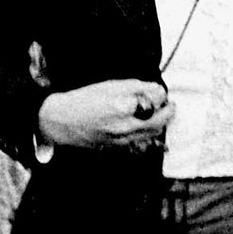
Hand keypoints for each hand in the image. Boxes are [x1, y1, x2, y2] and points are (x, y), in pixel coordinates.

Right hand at [37, 80, 172, 150]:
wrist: (62, 121)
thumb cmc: (84, 99)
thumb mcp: (110, 86)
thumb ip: (136, 88)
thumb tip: (157, 90)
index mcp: (124, 106)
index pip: (156, 101)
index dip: (161, 95)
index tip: (161, 92)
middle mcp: (126, 126)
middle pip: (160, 121)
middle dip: (168, 112)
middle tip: (171, 105)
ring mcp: (123, 139)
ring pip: (152, 133)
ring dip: (161, 124)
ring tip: (161, 115)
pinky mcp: (119, 147)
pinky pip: (142, 142)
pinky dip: (149, 135)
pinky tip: (149, 129)